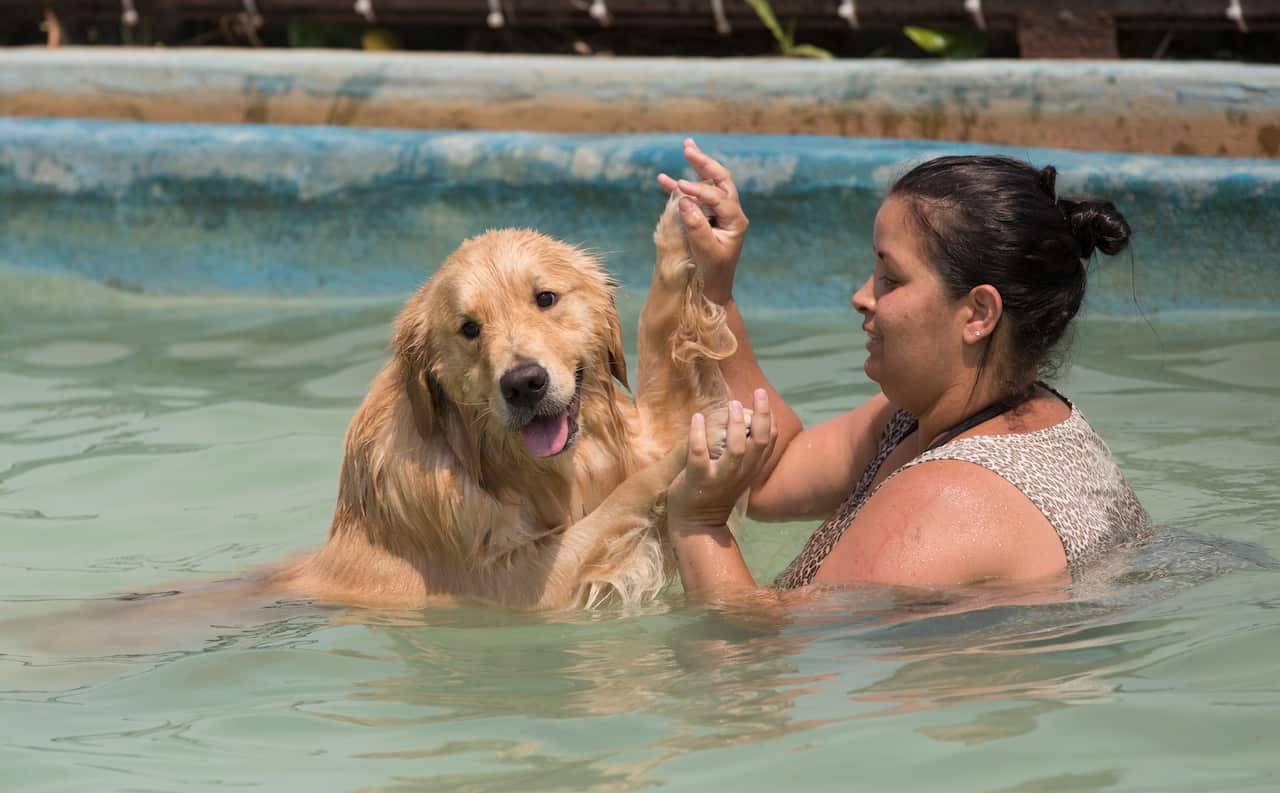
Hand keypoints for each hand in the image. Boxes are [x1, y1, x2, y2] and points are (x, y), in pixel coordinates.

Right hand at [656, 138, 748, 304]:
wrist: (713, 289)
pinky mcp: (706, 218)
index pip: (718, 197)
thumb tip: (684, 200)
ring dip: (697, 166)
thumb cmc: (713, 273)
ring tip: (687, 147)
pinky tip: (664, 180)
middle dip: (704, 163)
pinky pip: (695, 197)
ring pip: (710, 183)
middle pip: (720, 180)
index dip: (699, 190)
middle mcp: (730, 214)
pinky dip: (680, 188)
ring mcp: (719, 214)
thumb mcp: (706, 252)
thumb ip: (697, 227)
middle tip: (689, 148)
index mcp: (736, 221)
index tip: (680, 187)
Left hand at [667, 389, 776, 532]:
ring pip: (736, 449)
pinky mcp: (698, 479)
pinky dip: (698, 435)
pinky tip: (697, 418)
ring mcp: (721, 477)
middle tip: (758, 393)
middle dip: (762, 415)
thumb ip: (745, 454)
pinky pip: (699, 455)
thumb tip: (745, 422)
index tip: (762, 398)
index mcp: (752, 469)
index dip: (770, 418)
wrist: (697, 524)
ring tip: (732, 404)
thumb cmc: (716, 492)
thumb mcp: (738, 474)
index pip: (770, 441)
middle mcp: (741, 472)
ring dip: (736, 424)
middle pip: (761, 441)